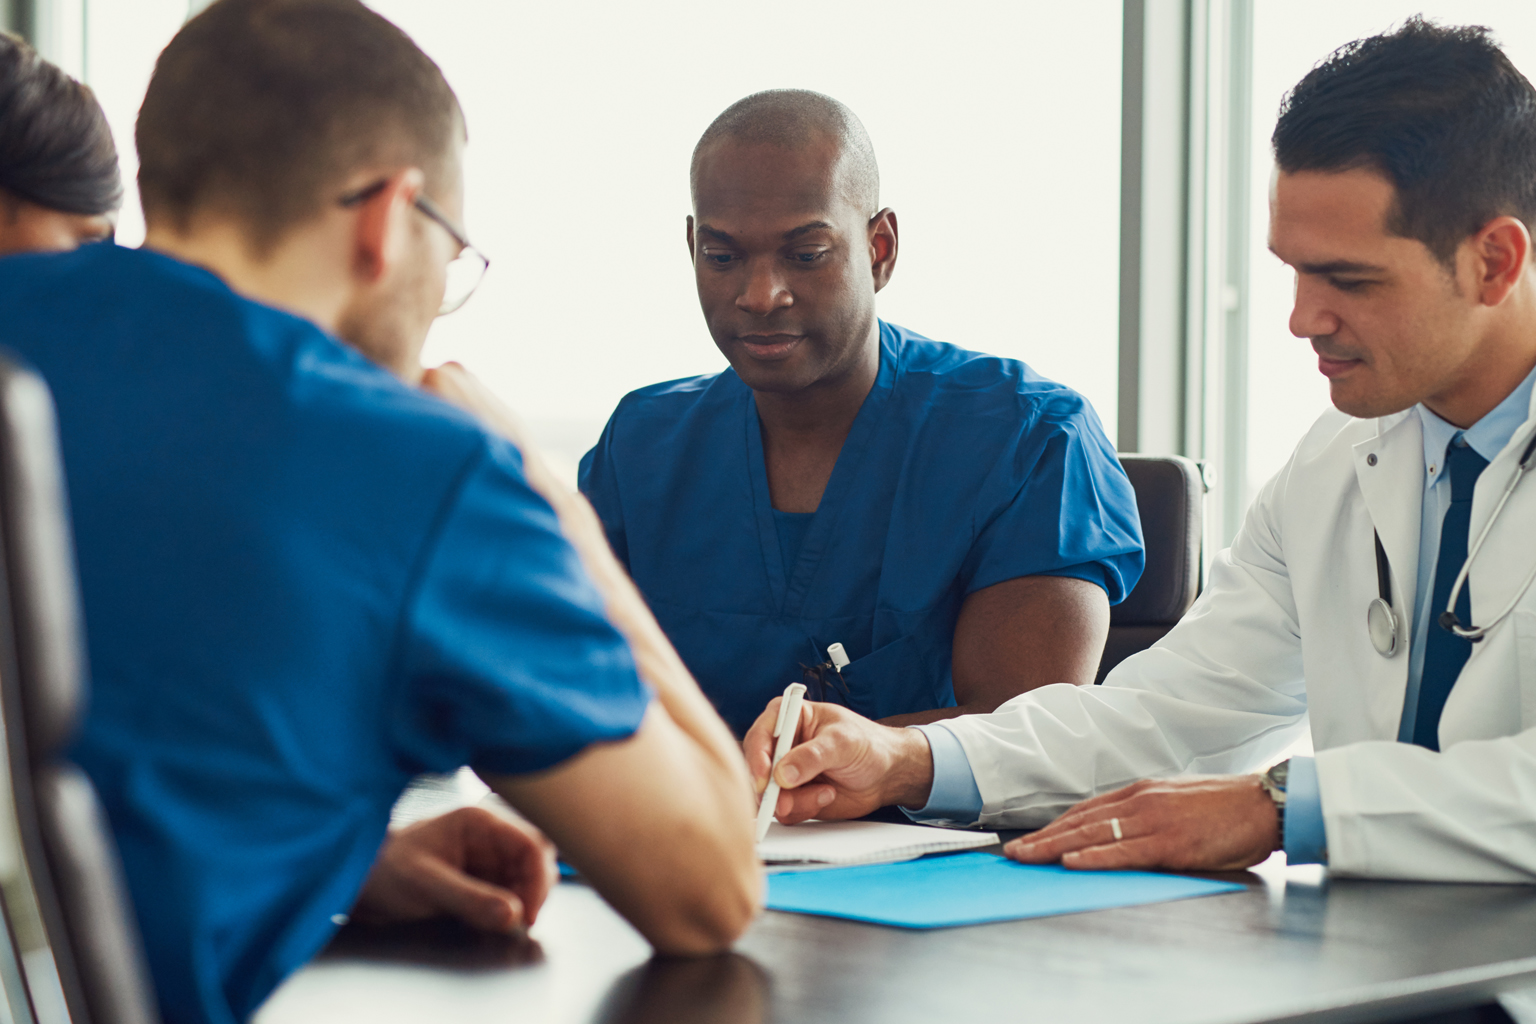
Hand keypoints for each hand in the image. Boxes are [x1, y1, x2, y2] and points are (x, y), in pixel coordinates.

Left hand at [352, 806, 557, 932]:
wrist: (360, 884)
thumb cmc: (384, 871)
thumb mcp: (425, 885)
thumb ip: (470, 899)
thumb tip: (514, 915)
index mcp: (479, 823)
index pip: (530, 844)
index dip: (538, 879)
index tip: (528, 914)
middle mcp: (489, 837)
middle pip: (537, 859)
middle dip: (535, 890)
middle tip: (521, 921)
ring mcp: (487, 859)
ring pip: (527, 878)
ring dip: (523, 902)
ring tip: (503, 924)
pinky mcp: (482, 880)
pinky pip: (510, 893)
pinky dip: (509, 911)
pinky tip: (493, 922)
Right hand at [743, 699, 932, 822]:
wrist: (887, 773)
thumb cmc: (868, 745)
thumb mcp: (842, 743)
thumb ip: (812, 756)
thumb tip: (782, 774)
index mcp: (789, 717)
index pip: (760, 734)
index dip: (757, 756)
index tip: (766, 777)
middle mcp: (782, 745)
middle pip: (756, 769)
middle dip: (770, 789)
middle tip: (785, 802)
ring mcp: (786, 772)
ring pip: (769, 795)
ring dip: (794, 801)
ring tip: (826, 792)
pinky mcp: (793, 796)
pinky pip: (784, 811)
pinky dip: (805, 808)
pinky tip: (827, 795)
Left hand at [1003, 776, 1279, 871]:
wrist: (1265, 804)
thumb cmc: (1226, 808)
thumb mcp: (1176, 802)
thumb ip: (1147, 813)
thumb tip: (1120, 831)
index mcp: (1142, 792)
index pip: (1087, 809)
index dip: (1056, 825)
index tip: (1032, 838)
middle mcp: (1141, 801)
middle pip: (1081, 821)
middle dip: (1044, 837)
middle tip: (1015, 852)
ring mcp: (1154, 821)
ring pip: (1093, 835)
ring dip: (1055, 847)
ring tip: (1027, 857)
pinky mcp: (1171, 843)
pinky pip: (1125, 851)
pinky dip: (1095, 857)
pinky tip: (1071, 862)